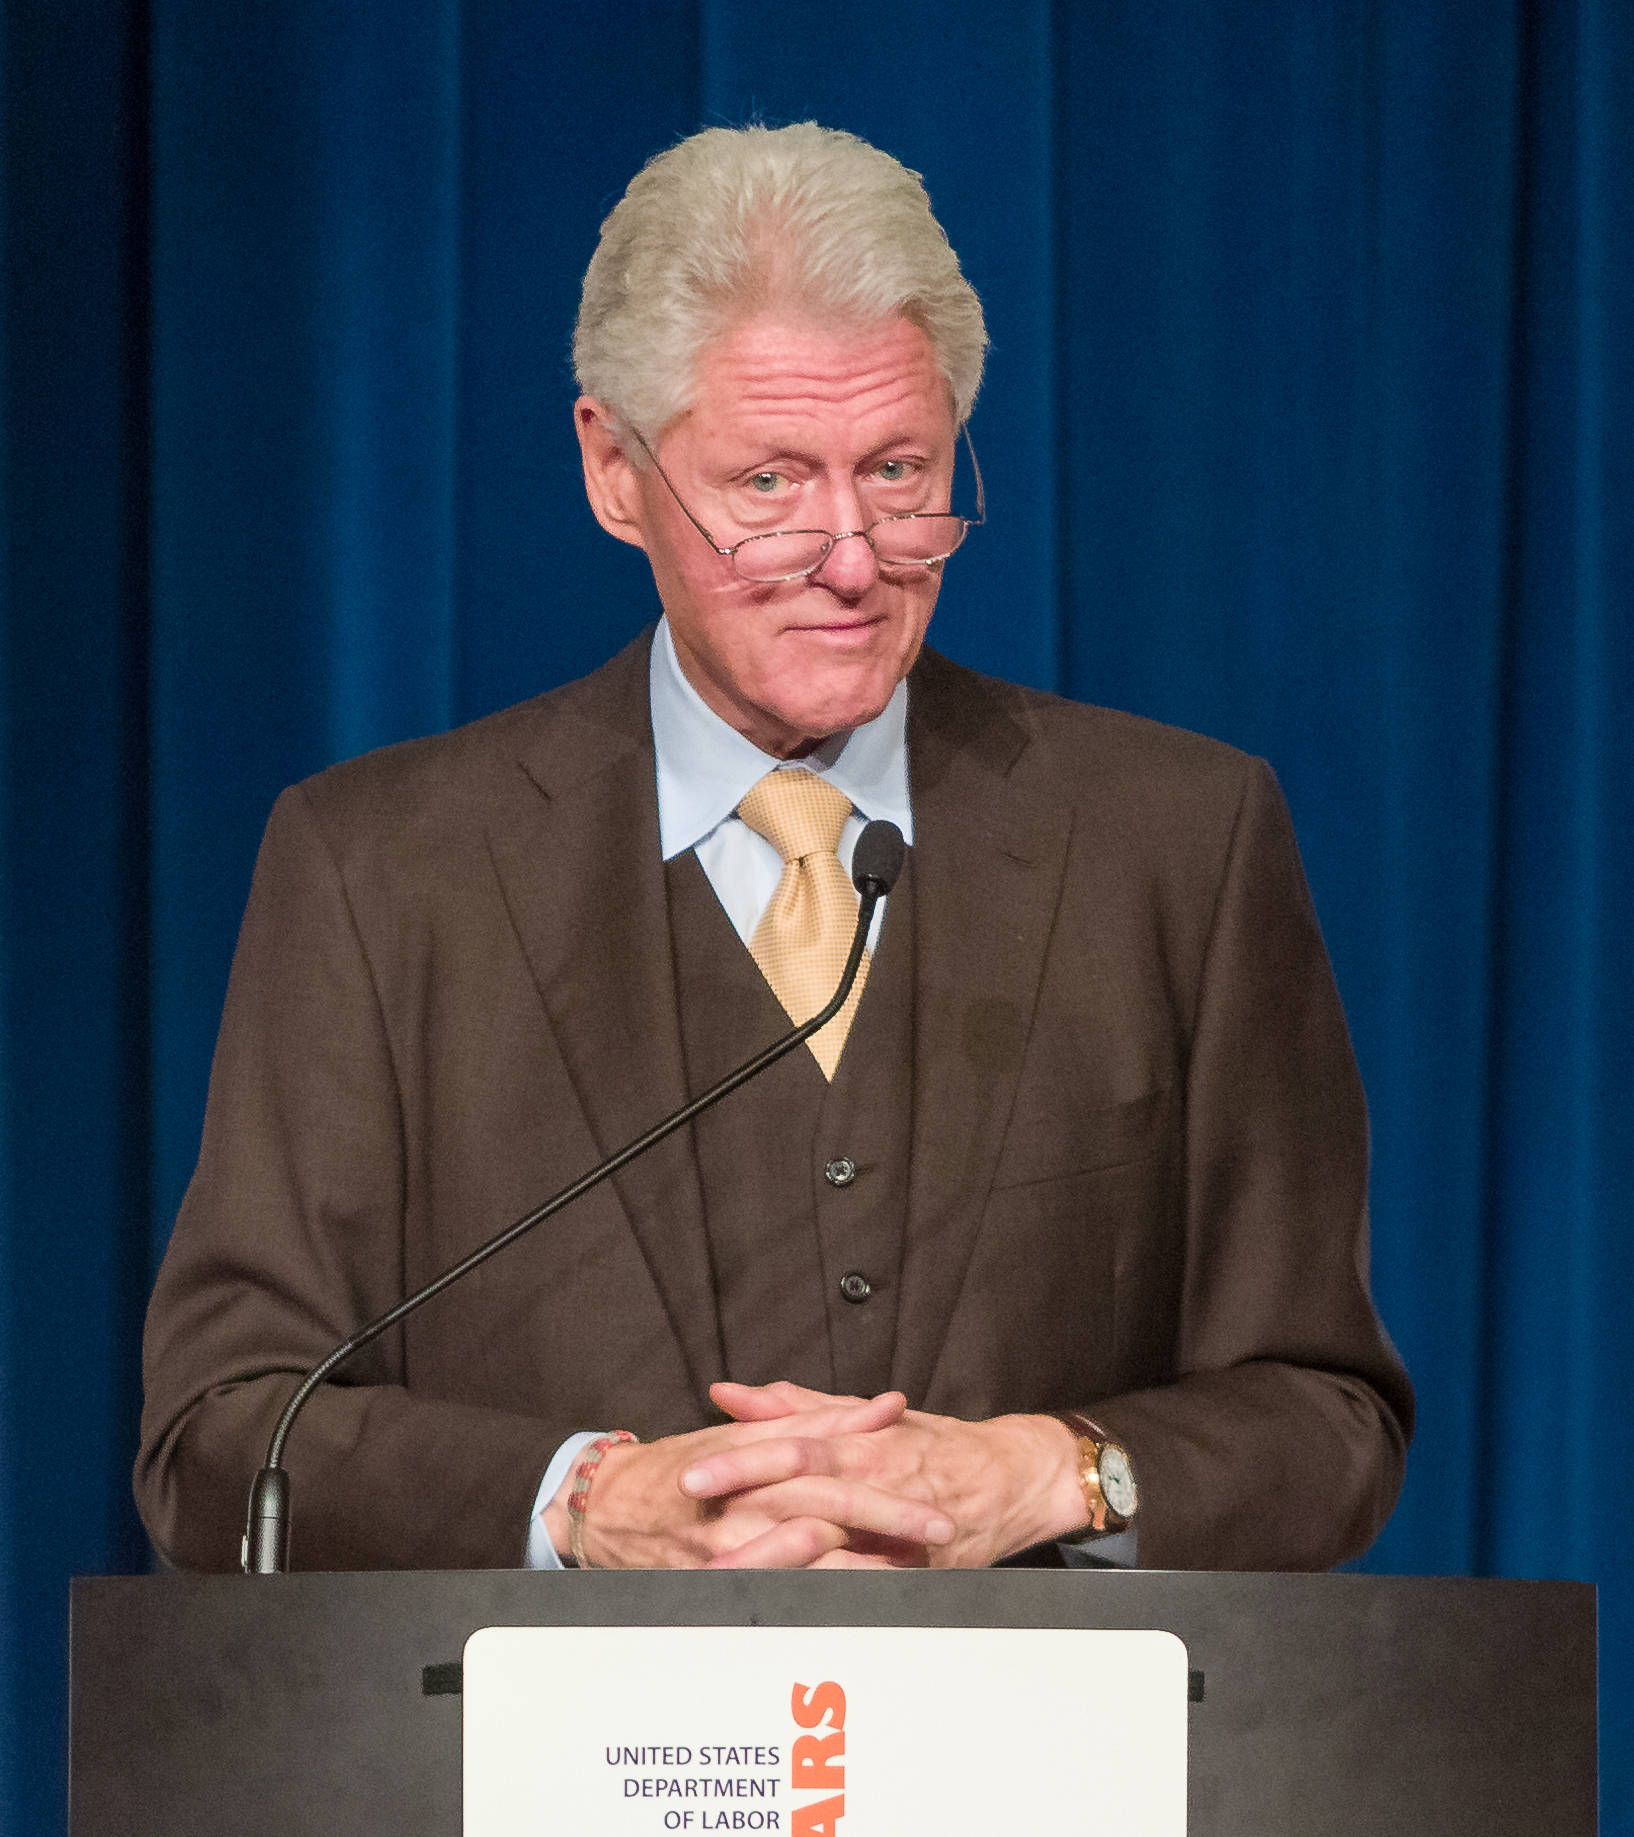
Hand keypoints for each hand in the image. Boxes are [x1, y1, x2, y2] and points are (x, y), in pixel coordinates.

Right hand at [550, 1388, 958, 1569]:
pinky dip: (820, 1591)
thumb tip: (888, 1405)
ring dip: (866, 1562)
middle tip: (943, 1528)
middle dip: (891, 1520)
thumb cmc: (686, 1464)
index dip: (883, 1472)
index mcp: (758, 1455)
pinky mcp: (717, 1580)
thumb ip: (820, 1419)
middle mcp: (746, 1498)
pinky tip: (855, 1596)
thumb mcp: (751, 1434)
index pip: (831, 1459)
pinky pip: (778, 1591)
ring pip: (809, 1554)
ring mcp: (731, 1543)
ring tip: (914, 1568)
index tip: (934, 1486)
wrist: (609, 1505)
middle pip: (830, 1505)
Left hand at [689, 1380, 1088, 1567]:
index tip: (689, 1472)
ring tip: (721, 1577)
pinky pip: (861, 1583)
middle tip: (688, 1522)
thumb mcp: (864, 1416)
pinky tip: (786, 1608)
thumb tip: (732, 1395)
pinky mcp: (909, 1566)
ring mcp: (890, 1528)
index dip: (739, 1461)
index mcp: (858, 1443)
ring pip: (825, 1543)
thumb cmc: (931, 1443)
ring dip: (770, 1559)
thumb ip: (796, 1408)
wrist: (1010, 1478)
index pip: (789, 1448)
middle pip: (799, 1493)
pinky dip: (823, 1595)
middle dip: (742, 1509)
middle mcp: (872, 1481)